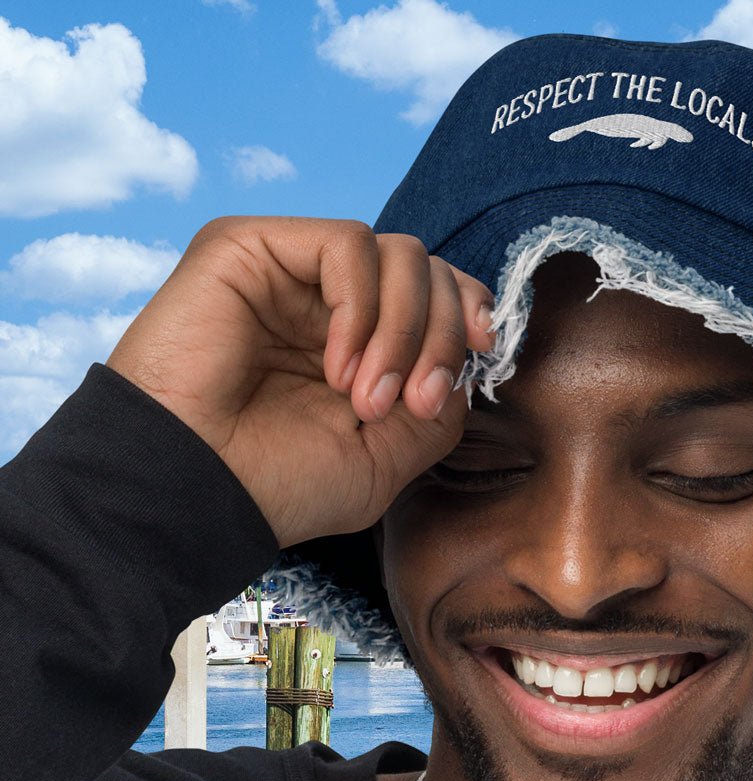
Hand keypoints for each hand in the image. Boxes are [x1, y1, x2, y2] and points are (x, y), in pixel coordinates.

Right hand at [107, 217, 493, 547]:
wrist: (197, 492)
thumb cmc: (279, 486)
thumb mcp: (385, 460)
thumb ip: (437, 410)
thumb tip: (465, 364)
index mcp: (357, 345)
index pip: (435, 293)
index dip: (469, 310)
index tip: (485, 349)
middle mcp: (325, 304)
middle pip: (427, 269)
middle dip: (441, 336)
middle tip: (413, 403)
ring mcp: (289, 275)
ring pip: (396, 253)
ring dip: (403, 331)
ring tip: (366, 398)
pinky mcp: (249, 248)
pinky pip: (346, 244)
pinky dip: (362, 307)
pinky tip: (335, 366)